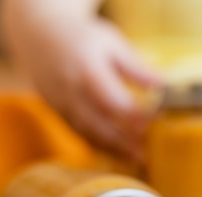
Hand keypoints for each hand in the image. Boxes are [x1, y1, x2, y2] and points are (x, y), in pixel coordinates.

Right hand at [1, 1, 161, 162]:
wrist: (39, 32)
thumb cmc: (83, 37)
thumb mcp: (112, 43)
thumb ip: (136, 67)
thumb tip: (163, 86)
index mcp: (86, 69)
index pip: (111, 99)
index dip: (132, 115)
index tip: (153, 124)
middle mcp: (70, 90)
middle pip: (97, 123)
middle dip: (121, 142)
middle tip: (145, 154)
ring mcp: (60, 103)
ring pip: (86, 133)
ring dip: (112, 149)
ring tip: (136, 158)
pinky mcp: (57, 112)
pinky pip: (78, 133)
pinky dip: (99, 146)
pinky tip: (118, 153)